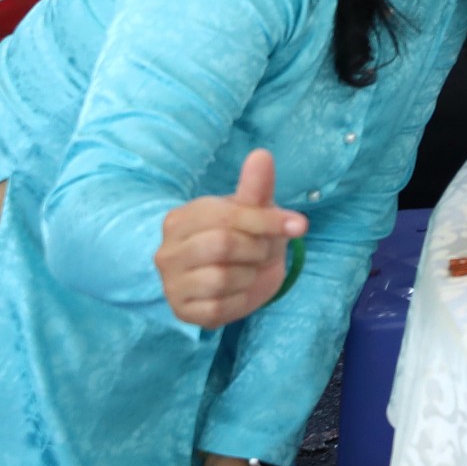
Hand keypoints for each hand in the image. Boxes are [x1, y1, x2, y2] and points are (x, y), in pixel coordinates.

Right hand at [156, 150, 307, 328]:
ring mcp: (171, 283)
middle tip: (263, 250)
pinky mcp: (182, 311)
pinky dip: (240, 299)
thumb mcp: (253, 210)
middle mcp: (167, 251)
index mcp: (180, 219)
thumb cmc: (245, 237)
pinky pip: (219, 308)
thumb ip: (256, 187)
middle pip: (223, 245)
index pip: (226, 216)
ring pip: (221, 278)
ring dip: (250, 275)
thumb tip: (262, 154)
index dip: (267, 220)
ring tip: (249, 269)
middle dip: (256, 248)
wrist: (241, 276)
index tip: (299, 225)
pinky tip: (239, 291)